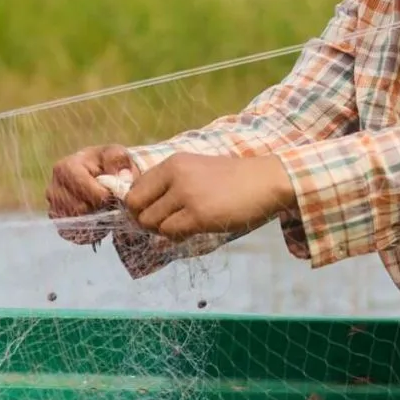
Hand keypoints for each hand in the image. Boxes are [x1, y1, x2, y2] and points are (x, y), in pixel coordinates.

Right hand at [48, 145, 134, 243]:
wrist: (97, 173)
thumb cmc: (105, 163)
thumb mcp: (115, 154)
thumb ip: (119, 160)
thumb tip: (121, 176)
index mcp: (65, 168)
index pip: (82, 189)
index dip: (101, 195)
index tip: (112, 194)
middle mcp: (53, 188)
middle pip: (78, 209)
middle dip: (98, 208)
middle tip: (109, 203)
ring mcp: (53, 206)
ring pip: (76, 222)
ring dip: (94, 220)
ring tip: (104, 209)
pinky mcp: (57, 220)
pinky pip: (72, 233)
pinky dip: (88, 230)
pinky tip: (97, 219)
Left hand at [122, 153, 297, 241]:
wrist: (266, 181)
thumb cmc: (233, 178)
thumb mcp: (196, 170)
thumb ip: (170, 184)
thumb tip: (143, 209)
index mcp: (173, 163)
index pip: (134, 189)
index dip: (139, 206)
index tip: (154, 212)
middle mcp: (175, 176)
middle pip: (137, 208)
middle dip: (146, 221)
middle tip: (166, 223)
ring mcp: (186, 195)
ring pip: (151, 223)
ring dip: (163, 230)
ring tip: (183, 226)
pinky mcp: (199, 215)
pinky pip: (171, 233)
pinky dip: (176, 237)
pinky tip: (192, 230)